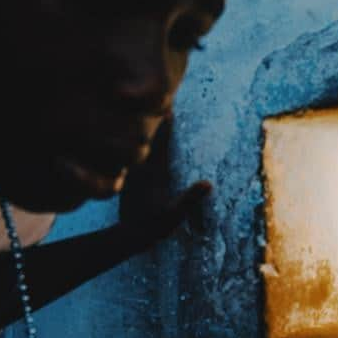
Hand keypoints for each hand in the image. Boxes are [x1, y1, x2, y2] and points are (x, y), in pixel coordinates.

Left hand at [118, 115, 211, 251]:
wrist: (128, 236)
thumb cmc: (153, 227)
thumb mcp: (174, 215)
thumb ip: (190, 199)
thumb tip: (209, 183)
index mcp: (154, 173)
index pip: (161, 144)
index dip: (166, 126)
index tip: (170, 107)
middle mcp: (142, 169)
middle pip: (148, 138)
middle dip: (154, 121)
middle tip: (161, 101)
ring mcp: (135, 173)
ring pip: (140, 146)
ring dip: (145, 130)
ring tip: (152, 115)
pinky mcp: (130, 178)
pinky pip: (134, 155)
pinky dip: (139, 145)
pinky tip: (141, 139)